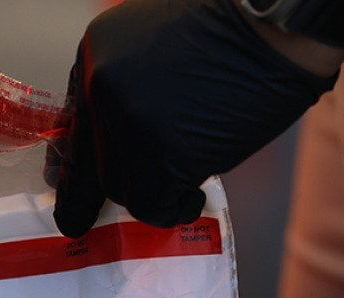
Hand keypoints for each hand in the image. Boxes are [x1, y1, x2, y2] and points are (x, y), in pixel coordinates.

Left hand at [51, 0, 343, 234]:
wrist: (271, 30)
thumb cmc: (231, 36)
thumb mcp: (158, 44)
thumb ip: (130, 87)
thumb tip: (123, 147)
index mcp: (95, 55)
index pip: (73, 125)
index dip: (74, 165)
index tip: (71, 195)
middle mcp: (101, 87)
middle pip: (94, 164)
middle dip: (106, 191)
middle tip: (92, 219)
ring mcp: (129, 122)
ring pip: (122, 189)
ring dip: (154, 196)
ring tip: (188, 186)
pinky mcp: (162, 154)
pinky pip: (153, 205)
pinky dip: (175, 209)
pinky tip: (193, 196)